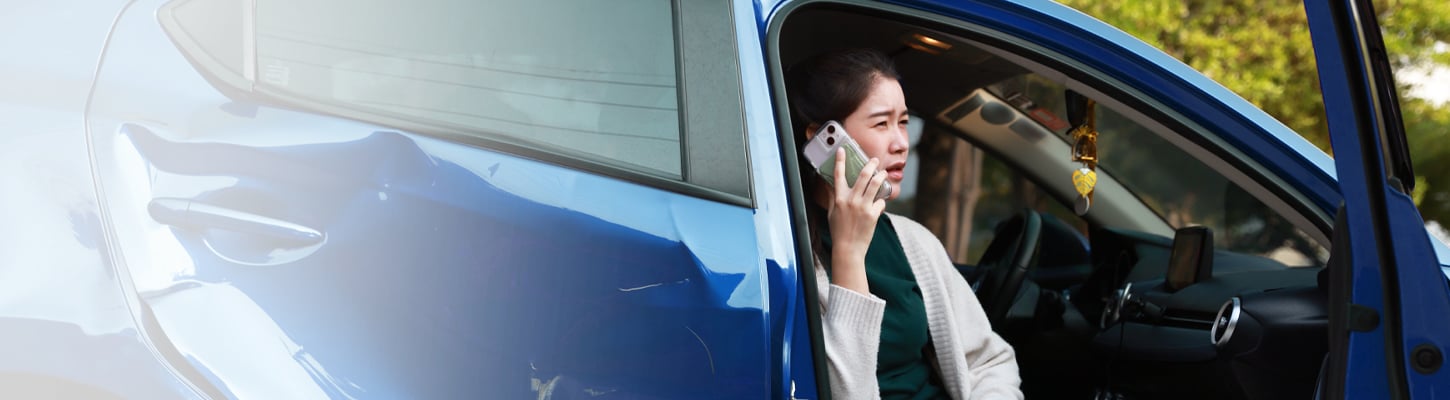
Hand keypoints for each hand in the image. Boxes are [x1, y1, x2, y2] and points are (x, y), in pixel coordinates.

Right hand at [826, 147, 887, 294]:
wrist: (848, 249)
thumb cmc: (839, 231)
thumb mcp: (832, 213)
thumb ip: (832, 197)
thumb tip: (829, 185)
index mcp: (839, 199)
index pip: (838, 175)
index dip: (840, 161)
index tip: (842, 150)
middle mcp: (851, 200)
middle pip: (862, 176)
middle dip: (870, 164)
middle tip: (875, 160)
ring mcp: (862, 207)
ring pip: (875, 185)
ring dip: (881, 176)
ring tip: (883, 173)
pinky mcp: (873, 215)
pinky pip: (880, 202)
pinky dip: (881, 202)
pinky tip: (879, 205)